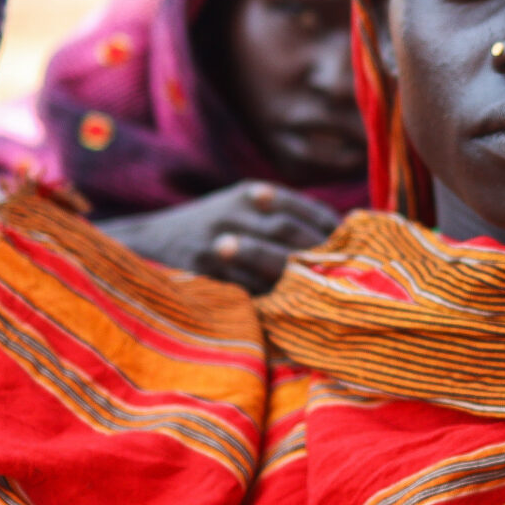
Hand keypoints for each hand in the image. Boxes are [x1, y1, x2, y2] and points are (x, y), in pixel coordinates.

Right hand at [97, 182, 340, 293]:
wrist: (145, 242)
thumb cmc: (206, 228)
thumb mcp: (239, 207)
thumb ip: (282, 214)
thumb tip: (342, 230)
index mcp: (250, 194)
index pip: (304, 209)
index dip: (334, 230)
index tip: (359, 248)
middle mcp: (236, 212)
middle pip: (291, 231)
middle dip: (323, 253)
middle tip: (354, 275)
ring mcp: (218, 242)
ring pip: (271, 259)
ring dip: (302, 275)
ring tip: (329, 291)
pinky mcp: (205, 271)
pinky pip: (246, 287)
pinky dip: (272, 299)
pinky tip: (294, 310)